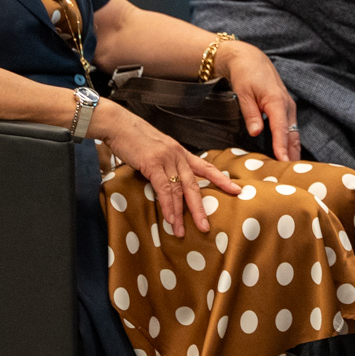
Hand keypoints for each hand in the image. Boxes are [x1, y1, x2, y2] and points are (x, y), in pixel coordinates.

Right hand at [89, 99, 241, 235]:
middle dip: (200, 208)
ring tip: (181, 231)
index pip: (206, 167)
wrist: (118, 124)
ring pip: (179, 190)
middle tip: (205, 226)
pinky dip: (167, 205)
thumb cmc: (134, 137)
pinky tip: (170, 218)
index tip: (236, 190)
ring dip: (180, 213)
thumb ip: (166, 163)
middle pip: (194, 185)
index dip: (222, 180)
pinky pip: (164, 188)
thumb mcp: (157, 149)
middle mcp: (177, 155)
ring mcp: (166, 159)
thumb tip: (169, 179)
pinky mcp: (152, 163)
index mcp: (180, 152)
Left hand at [215, 41, 299, 160]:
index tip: (283, 162)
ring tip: (292, 171)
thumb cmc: (246, 74)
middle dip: (293, 154)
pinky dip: (289, 143)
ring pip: (294, 134)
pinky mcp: (285, 110)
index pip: (281, 128)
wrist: (251, 59)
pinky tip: (287, 156)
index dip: (282, 146)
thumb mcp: (243, 92)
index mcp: (277, 101)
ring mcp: (288, 108)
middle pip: (293, 134)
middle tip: (292, 175)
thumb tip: (256, 132)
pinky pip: (290, 130)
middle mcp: (287, 106)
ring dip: (293, 151)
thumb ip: (250, 113)